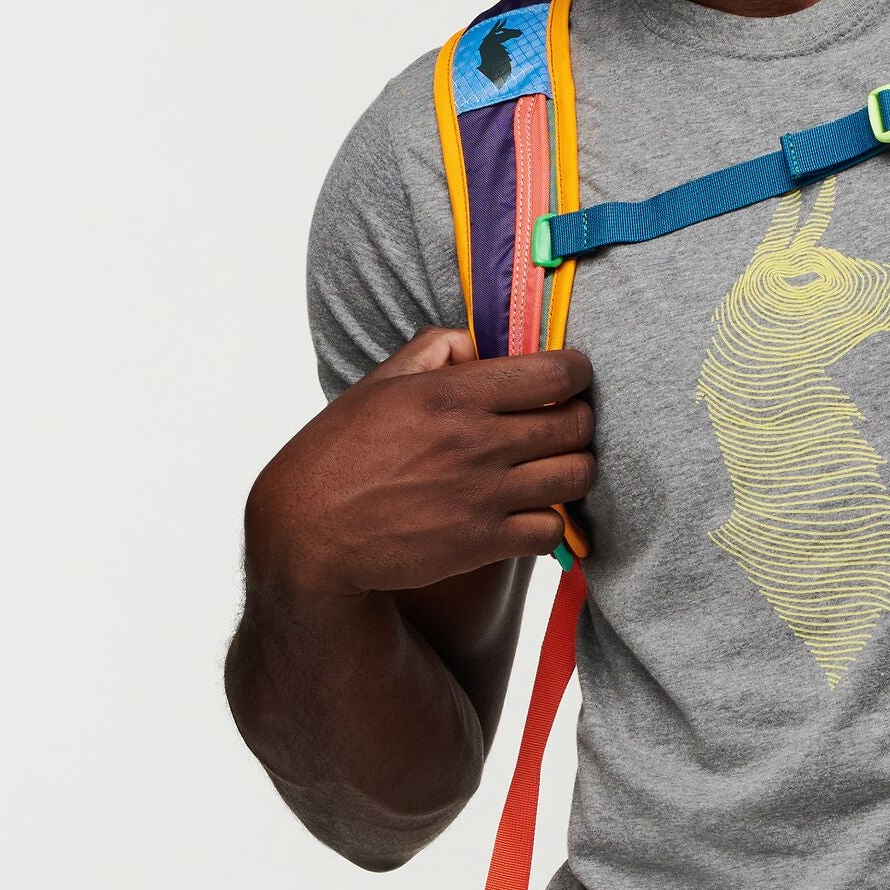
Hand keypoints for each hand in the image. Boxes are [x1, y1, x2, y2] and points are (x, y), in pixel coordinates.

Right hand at [244, 330, 593, 600]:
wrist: (309, 532)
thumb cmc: (341, 452)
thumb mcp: (380, 384)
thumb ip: (435, 349)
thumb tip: (481, 345)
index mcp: (453, 394)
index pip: (557, 373)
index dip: (577, 372)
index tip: (572, 377)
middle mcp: (476, 442)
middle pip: (577, 424)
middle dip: (580, 419)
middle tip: (564, 423)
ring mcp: (483, 495)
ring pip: (576, 475)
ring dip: (575, 468)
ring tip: (555, 466)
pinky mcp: (482, 543)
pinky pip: (552, 529)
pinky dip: (550, 521)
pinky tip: (531, 511)